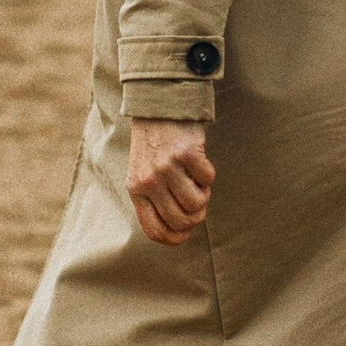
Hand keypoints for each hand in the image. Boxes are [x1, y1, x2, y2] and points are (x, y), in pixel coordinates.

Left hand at [127, 115, 215, 245]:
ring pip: (197, 204)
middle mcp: (149, 181)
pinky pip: (208, 180)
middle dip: (196, 216)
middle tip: (198, 200)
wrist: (158, 107)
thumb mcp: (142, 173)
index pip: (155, 231)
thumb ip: (154, 200)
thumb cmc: (153, 145)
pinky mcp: (186, 152)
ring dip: (203, 195)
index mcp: (136, 190)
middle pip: (181, 220)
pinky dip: (208, 176)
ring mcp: (167, 167)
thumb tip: (181, 229)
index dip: (176, 238)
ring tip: (197, 181)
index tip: (187, 232)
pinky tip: (199, 163)